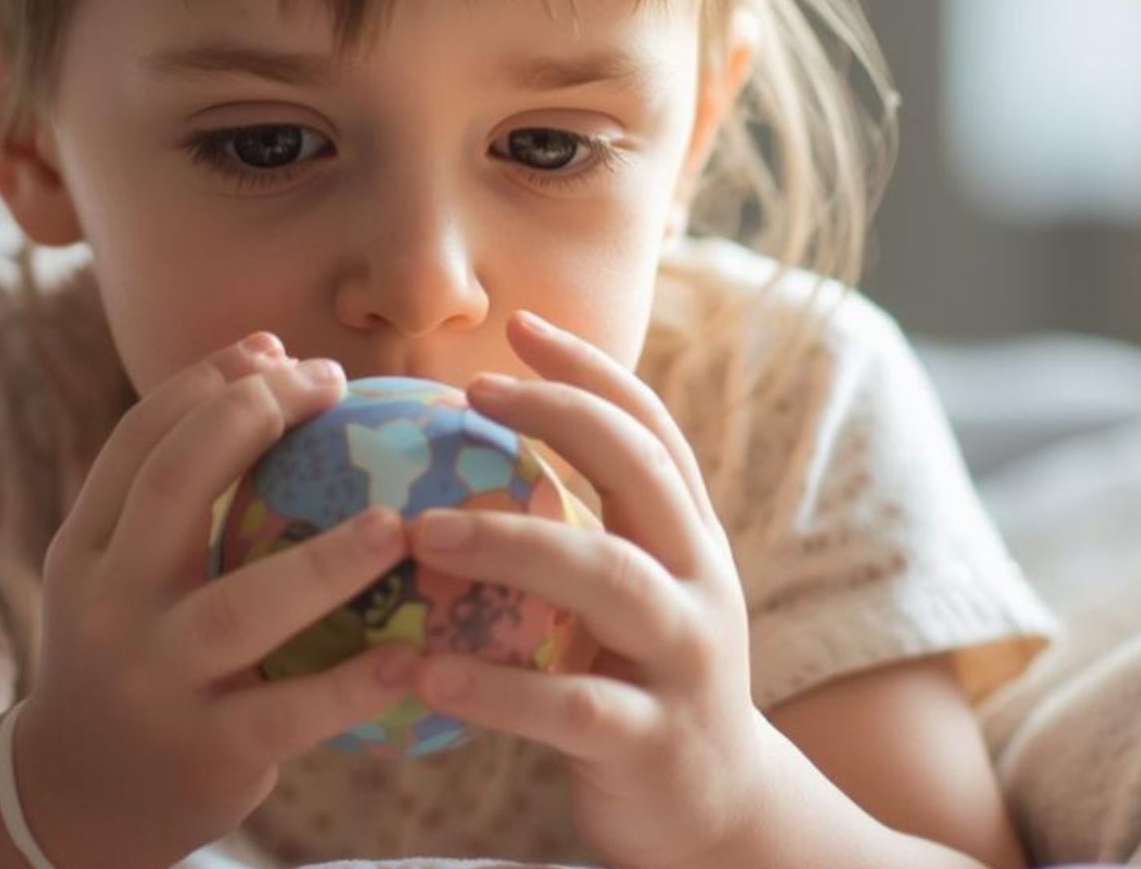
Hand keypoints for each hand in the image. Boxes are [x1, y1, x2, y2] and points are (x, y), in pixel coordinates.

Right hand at [15, 334, 419, 868]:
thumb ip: (181, 497)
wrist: (78, 798)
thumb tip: (281, 370)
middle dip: (254, 418)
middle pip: (176, 486)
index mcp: (90, 546)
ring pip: (240, 606)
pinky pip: (289, 711)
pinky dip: (351, 685)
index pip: (140, 439)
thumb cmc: (136, 655)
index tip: (277, 348)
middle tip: (335, 384)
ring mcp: (156, 676)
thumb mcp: (123, 575)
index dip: (208, 381)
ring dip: (324, 561)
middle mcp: (112, 602)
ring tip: (395, 521)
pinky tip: (411, 657)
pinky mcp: (206, 748)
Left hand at [404, 310, 768, 868]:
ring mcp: (683, 660)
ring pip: (607, 579)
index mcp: (688, 539)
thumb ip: (578, 531)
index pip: (650, 430)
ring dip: (510, 543)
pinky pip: (571, 707)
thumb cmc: (639, 684)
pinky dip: (495, 689)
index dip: (591, 371)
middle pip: (639, 475)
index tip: (519, 325)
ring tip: (421, 531)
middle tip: (468, 397)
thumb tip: (462, 458)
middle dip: (558, 421)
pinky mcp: (652, 742)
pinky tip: (424, 674)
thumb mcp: (627, 598)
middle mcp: (698, 583)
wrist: (719, 815)